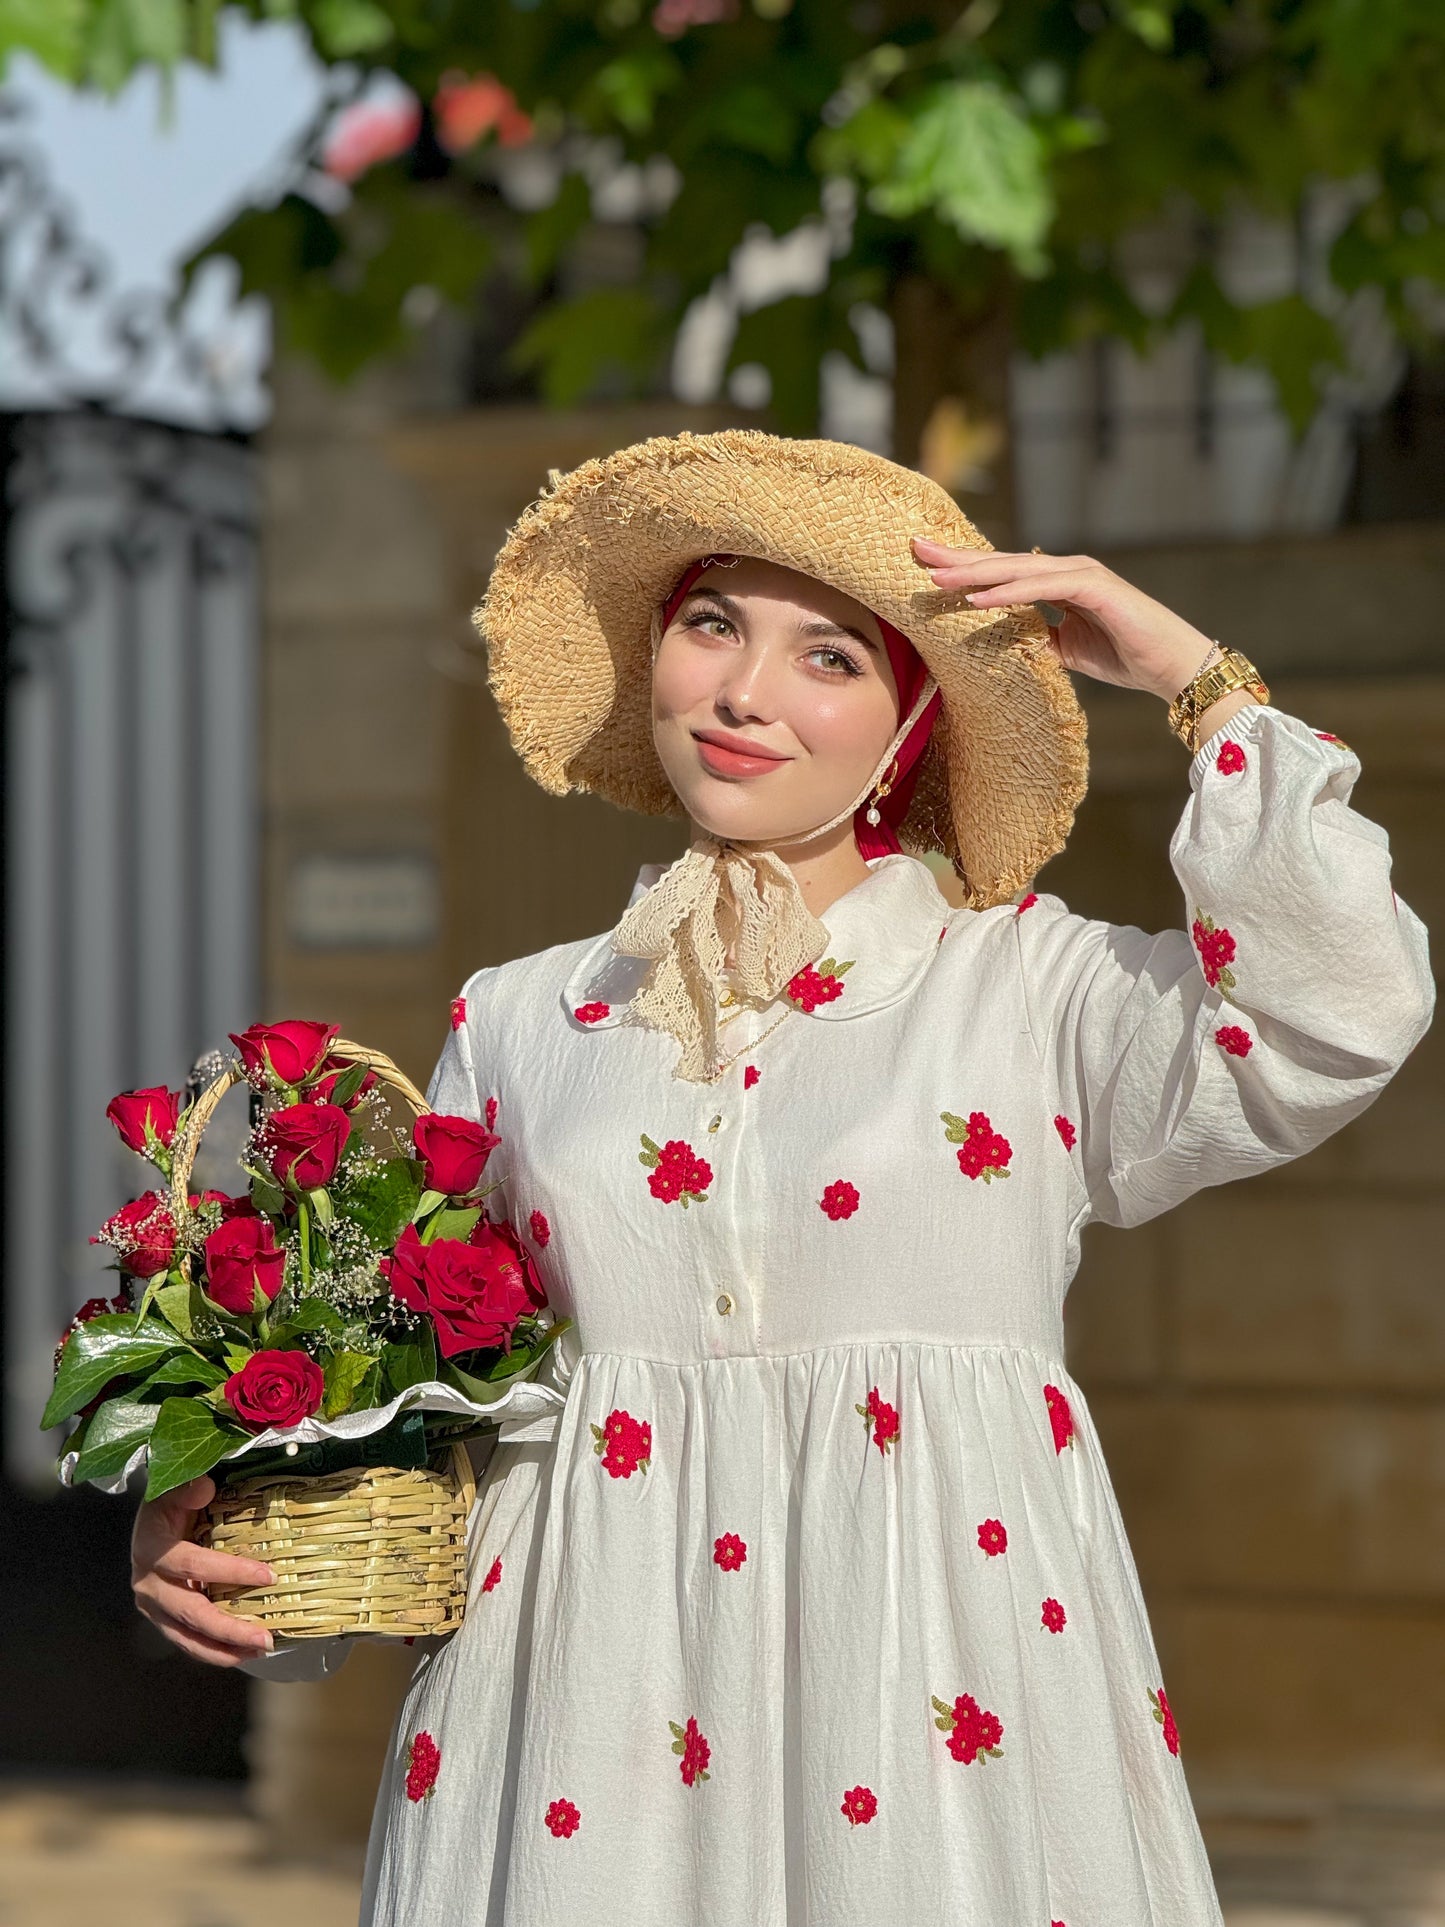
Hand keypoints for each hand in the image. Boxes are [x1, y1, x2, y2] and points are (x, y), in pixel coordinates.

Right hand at [131, 1474, 275, 1666]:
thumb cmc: (169, 1503)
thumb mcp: (174, 1488)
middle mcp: (147, 1583)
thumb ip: (188, 1488)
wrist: (150, 1521)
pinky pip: (187, 1640)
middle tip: (266, 1637)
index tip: (269, 1576)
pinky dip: (214, 1651)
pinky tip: (242, 1653)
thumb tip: (204, 1489)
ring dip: (223, 1649)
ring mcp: (152, 1605)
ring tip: (260, 1650)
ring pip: (186, 1636)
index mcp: (151, 1549)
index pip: (193, 1565)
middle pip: (190, 1612)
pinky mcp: (162, 1618)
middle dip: (229, 1629)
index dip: (230, 1572)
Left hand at [911, 537, 1216, 702]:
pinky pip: (1044, 588)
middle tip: (915, 550)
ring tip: (937, 578)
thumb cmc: (1126, 655)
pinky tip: (979, 597)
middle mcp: (1067, 570)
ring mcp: (1083, 574)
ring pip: (1018, 569)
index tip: (925, 566)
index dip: (964, 568)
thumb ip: (1037, 640)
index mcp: (1059, 581)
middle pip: (1003, 562)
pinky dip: (1010, 593)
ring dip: (976, 573)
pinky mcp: (1096, 588)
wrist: (1172, 666)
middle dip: (958, 558)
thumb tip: (1006, 645)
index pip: (1003, 572)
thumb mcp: (1067, 651)